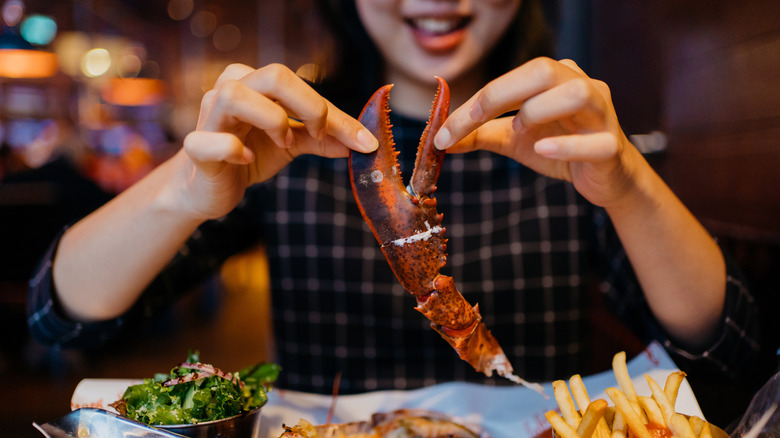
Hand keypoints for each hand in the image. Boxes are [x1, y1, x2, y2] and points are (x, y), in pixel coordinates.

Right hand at [176, 63, 377, 219]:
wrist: (209, 188)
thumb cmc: (248, 154)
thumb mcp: (291, 144)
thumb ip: (322, 139)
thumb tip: (362, 142)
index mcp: (255, 83)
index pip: (301, 85)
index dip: (335, 114)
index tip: (363, 141)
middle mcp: (230, 89)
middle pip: (274, 75)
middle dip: (309, 107)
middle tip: (318, 135)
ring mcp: (209, 116)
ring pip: (235, 95)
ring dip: (271, 120)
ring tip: (282, 143)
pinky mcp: (196, 148)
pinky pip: (209, 140)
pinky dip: (232, 149)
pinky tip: (245, 160)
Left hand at [434, 57, 640, 208]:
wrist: (603, 179)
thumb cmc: (559, 149)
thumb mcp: (513, 139)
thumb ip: (481, 134)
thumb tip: (440, 139)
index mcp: (556, 79)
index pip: (513, 78)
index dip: (476, 101)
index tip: (444, 130)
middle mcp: (582, 86)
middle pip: (544, 70)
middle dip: (499, 94)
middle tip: (471, 122)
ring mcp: (602, 114)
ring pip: (576, 94)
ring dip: (538, 110)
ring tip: (521, 130)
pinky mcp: (612, 147)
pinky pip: (595, 142)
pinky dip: (567, 145)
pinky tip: (542, 149)